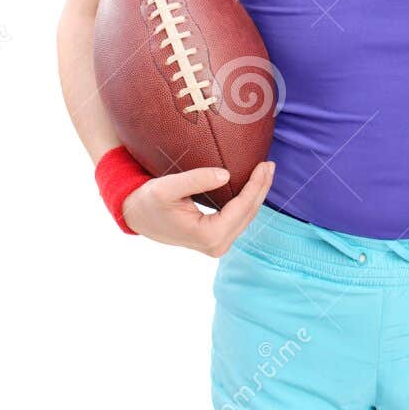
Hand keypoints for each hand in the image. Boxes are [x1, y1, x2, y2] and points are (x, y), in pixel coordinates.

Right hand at [122, 161, 275, 256]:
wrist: (138, 216)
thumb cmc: (150, 201)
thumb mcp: (167, 187)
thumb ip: (196, 180)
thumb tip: (226, 175)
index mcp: (208, 235)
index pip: (241, 207)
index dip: (256, 185)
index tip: (265, 164)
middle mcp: (216, 245)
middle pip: (248, 213)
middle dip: (261, 188)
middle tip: (271, 164)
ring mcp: (217, 245)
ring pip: (246, 217)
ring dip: (257, 194)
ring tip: (266, 172)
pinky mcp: (216, 240)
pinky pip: (238, 219)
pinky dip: (247, 202)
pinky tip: (253, 186)